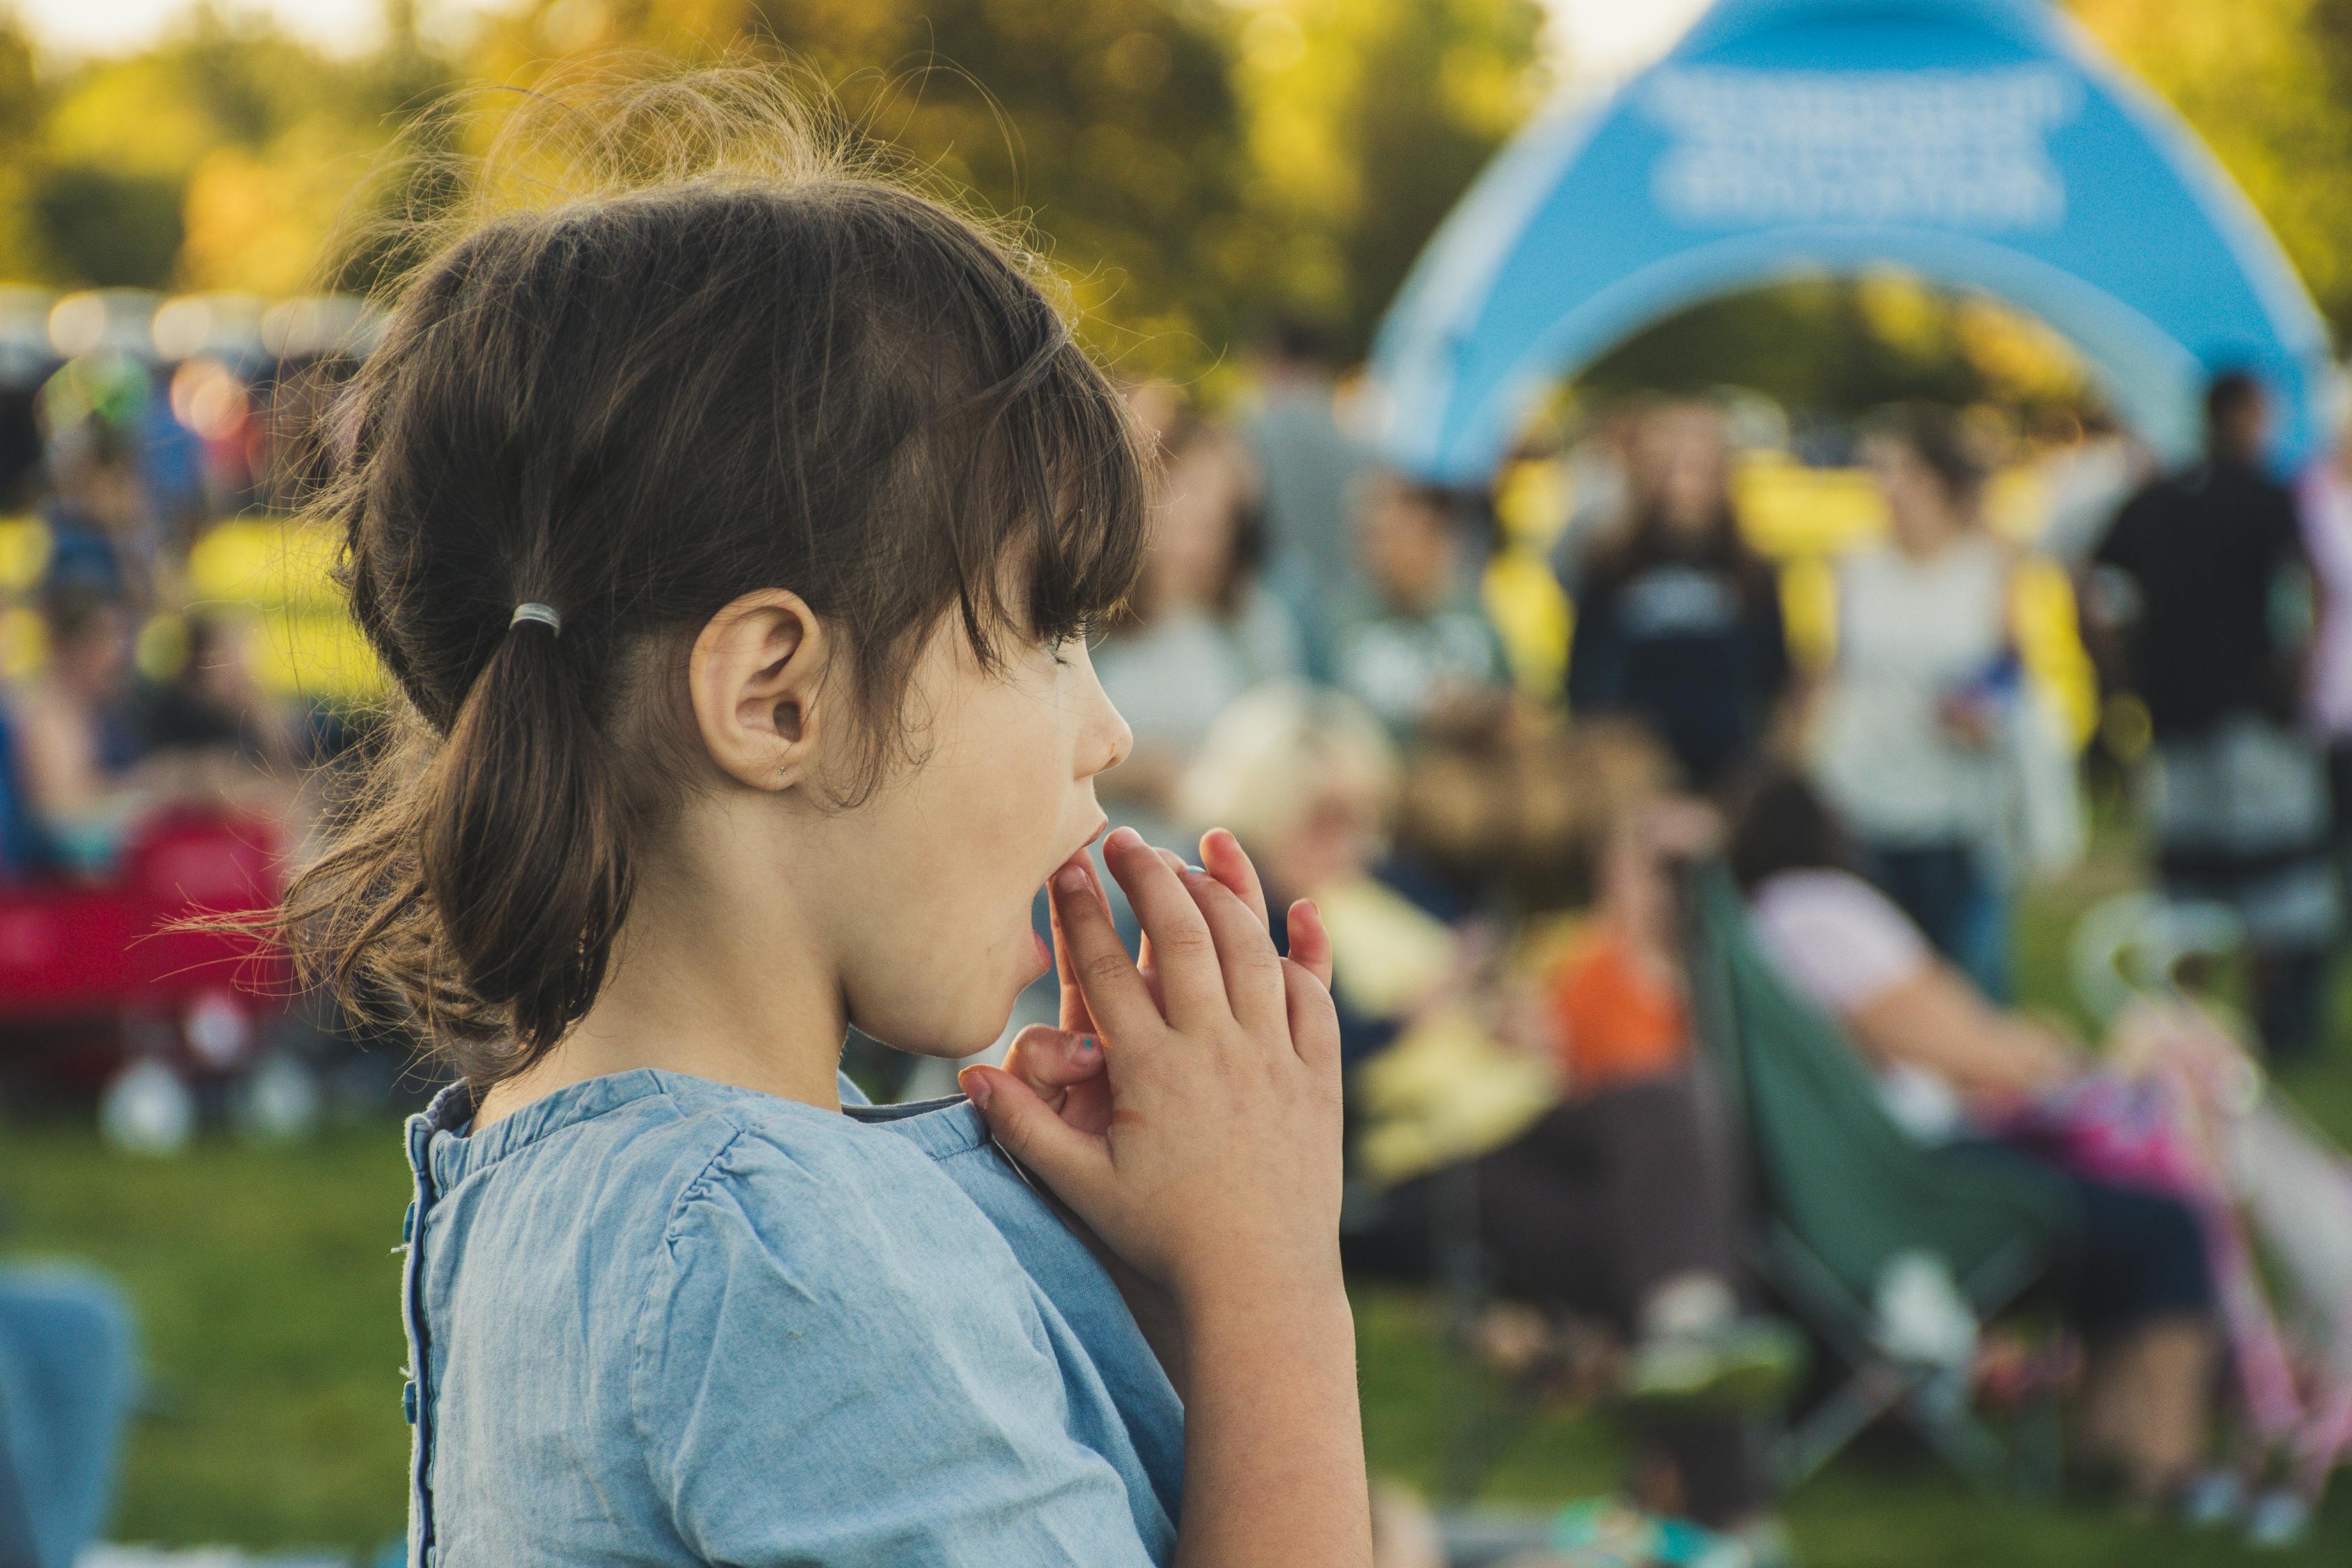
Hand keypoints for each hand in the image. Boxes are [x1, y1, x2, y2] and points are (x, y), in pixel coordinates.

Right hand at [962, 826, 1343, 1308]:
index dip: (1082, 910)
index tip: (1065, 863)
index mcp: (1151, 1073)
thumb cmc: (1163, 1242)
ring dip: (1224, 894)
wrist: (1260, 1289)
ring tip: (1198, 858)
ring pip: (1251, 951)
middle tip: (1126, 841)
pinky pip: (1316, 997)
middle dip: (1150, 877)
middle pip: (1183, 936)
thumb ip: (1024, 1127)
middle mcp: (1216, 1052)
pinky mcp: (1318, 1079)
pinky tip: (1298, 914)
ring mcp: (1274, 1060)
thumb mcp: (1082, 1188)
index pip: (1108, 968)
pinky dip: (1308, 951)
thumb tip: (969, 1075)